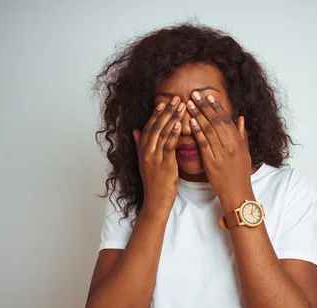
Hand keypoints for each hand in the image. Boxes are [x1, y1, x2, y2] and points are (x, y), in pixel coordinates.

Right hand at [133, 96, 185, 214]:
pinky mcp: (164, 164)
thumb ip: (140, 145)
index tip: (164, 101)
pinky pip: (168, 146)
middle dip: (166, 111)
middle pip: (156, 126)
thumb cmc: (154, 182)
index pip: (149, 127)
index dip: (156, 114)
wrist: (155, 200)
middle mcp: (146, 152)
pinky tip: (179, 124)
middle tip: (176, 98)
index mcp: (142, 150)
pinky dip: (173, 134)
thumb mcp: (144, 162)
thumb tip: (134, 131)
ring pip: (162, 133)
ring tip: (181, 106)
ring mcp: (154, 158)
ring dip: (172, 118)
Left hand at [186, 91, 254, 211]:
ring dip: (198, 115)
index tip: (208, 96)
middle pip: (216, 121)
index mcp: (238, 141)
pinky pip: (204, 143)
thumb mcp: (245, 152)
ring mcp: (221, 153)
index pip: (226, 119)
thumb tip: (240, 118)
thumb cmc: (240, 173)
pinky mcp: (212, 161)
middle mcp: (231, 145)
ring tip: (189, 104)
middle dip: (204, 106)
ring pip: (208, 129)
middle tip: (194, 95)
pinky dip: (197, 132)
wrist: (237, 192)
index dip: (216, 106)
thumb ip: (242, 134)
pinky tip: (190, 122)